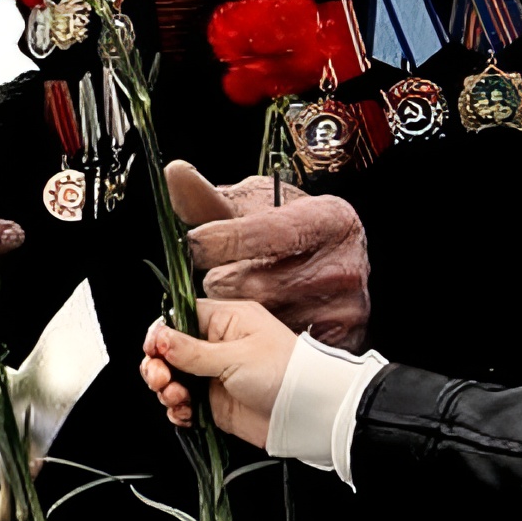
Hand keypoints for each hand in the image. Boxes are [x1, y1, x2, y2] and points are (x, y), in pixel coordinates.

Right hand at [141, 300, 297, 446]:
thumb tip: (160, 336)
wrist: (306, 413)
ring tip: (178, 398)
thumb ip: (192, 350)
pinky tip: (186, 413)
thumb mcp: (235, 356)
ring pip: (174, 379)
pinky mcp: (215, 403)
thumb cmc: (284, 373)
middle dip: (158, 366)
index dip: (161, 334)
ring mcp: (215, 376)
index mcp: (226, 321)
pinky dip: (178, 410)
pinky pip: (184, 404)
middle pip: (170, 351)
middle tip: (161, 379)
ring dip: (167, 390)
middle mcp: (218, 346)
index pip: (180, 318)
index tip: (153, 350)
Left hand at [165, 161, 369, 350]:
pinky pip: (275, 347)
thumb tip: (174, 173)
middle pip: (248, 286)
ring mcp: (341, 308)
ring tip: (248, 297)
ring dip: (237, 314)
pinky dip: (262, 337)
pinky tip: (266, 323)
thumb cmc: (297, 228)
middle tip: (227, 274)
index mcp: (324, 220)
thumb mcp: (261, 205)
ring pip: (254, 322)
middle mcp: (339, 265)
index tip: (193, 242)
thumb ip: (211, 198)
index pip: (256, 234)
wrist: (347, 259)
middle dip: (223, 280)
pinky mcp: (341, 340)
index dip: (215, 241)